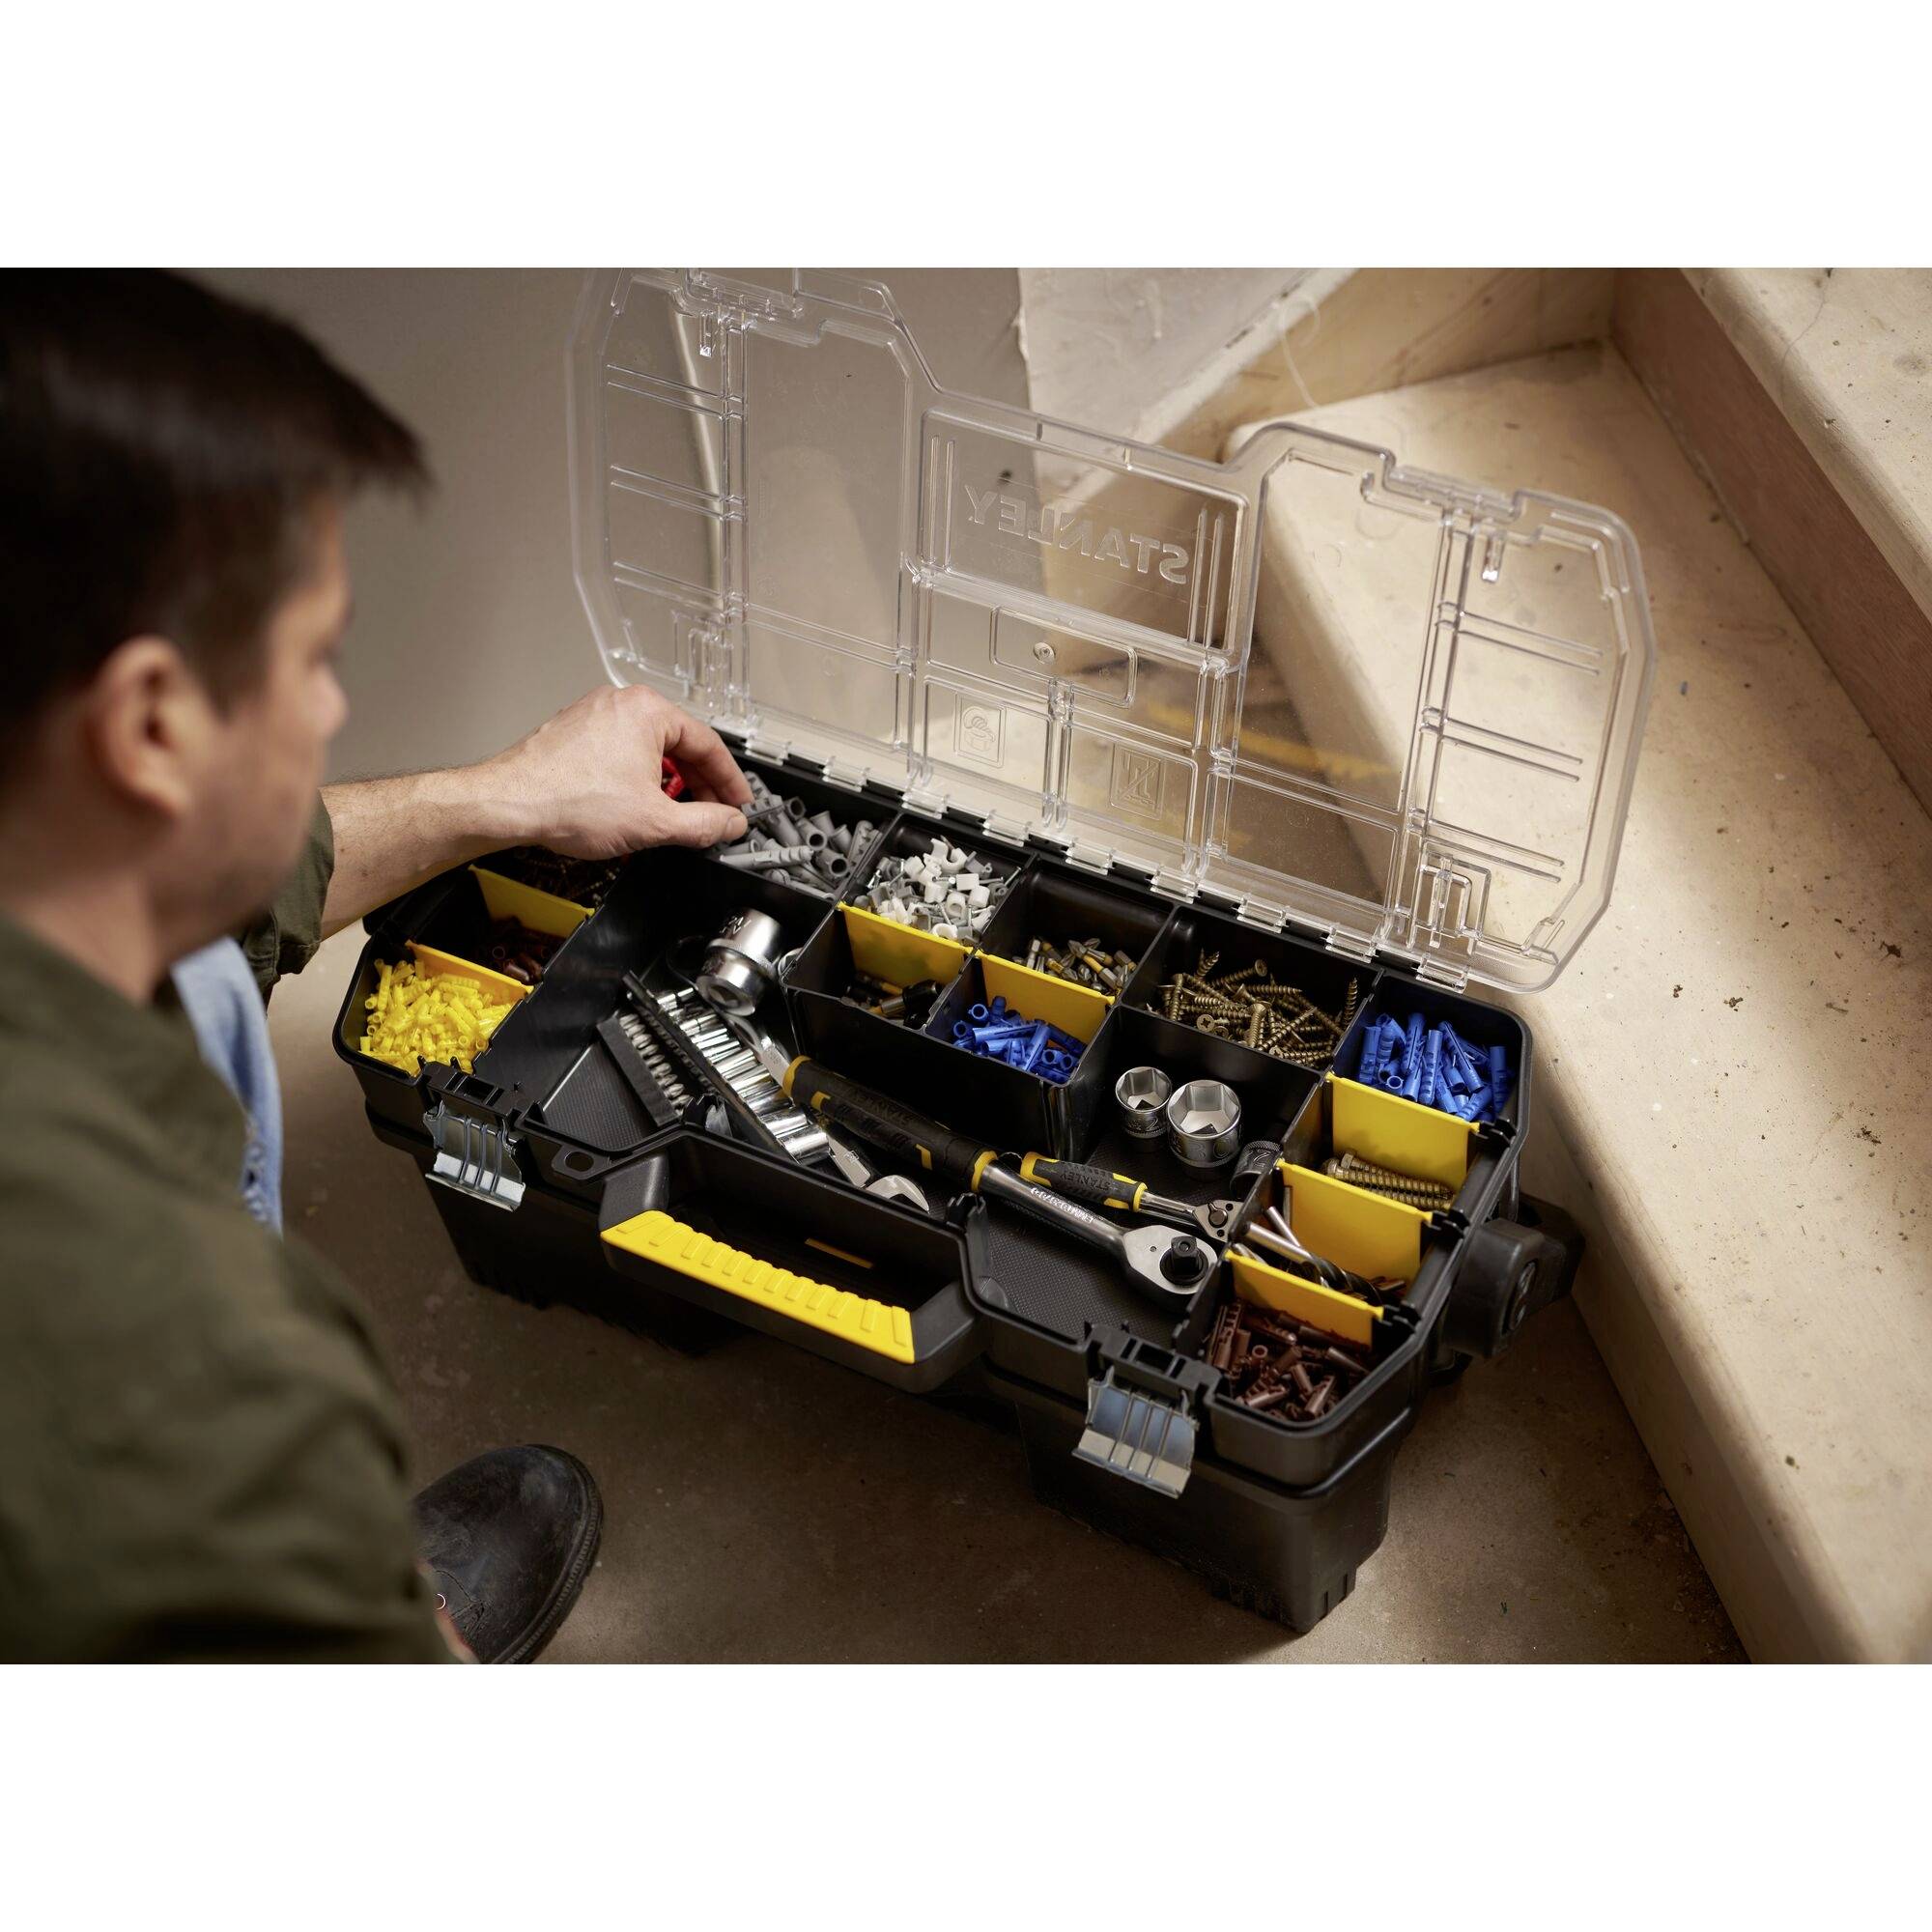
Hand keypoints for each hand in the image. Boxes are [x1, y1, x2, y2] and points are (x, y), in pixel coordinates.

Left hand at [482, 685, 749, 856]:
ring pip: (649, 751)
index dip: (729, 782)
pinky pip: (621, 754)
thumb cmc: (567, 800)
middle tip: (711, 816)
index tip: (738, 804)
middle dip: (698, 785)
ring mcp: (594, 715)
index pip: (709, 745)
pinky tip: (635, 807)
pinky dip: (637, 779)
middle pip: (679, 745)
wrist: (506, 804)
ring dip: (667, 784)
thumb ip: (705, 824)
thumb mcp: (655, 822)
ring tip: (671, 817)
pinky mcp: (574, 733)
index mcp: (648, 711)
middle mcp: (621, 704)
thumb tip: (729, 823)